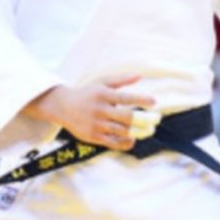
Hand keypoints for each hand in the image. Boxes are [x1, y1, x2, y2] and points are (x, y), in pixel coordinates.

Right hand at [23, 77, 153, 150]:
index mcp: (103, 94)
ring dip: (139, 132)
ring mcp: (96, 125)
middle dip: (145, 119)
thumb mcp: (102, 82)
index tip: (154, 102)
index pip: (126, 98)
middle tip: (157, 119)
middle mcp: (100, 110)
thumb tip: (140, 76)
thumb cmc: (87, 93)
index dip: (142, 100)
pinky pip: (113, 143)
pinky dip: (126, 143)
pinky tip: (134, 139)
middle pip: (127, 117)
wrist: (62, 106)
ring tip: (149, 130)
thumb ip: (121, 80)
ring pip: (123, 131)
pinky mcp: (93, 137)